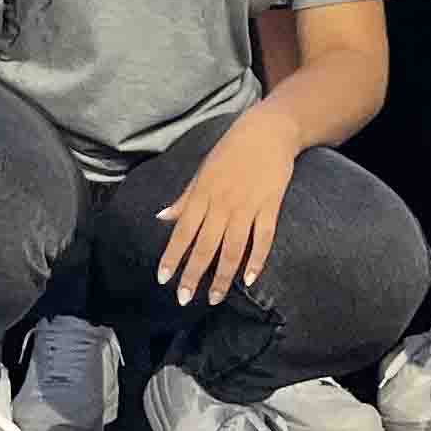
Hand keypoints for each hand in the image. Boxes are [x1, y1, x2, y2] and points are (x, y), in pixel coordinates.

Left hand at [155, 101, 302, 308]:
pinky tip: (249, 280)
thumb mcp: (202, 171)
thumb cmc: (231, 151)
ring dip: (222, 276)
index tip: (163, 279)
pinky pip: (263, 238)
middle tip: (184, 298)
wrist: (267, 132)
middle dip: (193, 274)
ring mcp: (247, 205)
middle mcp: (222, 203)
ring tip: (214, 298)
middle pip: (205, 246)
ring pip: (232, 248)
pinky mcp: (270, 206)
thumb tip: (161, 218)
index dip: (172, 256)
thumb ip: (184, 198)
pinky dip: (257, 260)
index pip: (182, 232)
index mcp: (202, 194)